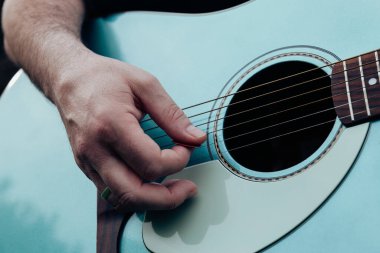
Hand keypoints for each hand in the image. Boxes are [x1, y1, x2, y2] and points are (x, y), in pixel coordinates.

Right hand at [53, 53, 205, 211]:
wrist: (69, 79)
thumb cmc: (105, 78)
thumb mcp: (145, 85)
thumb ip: (172, 114)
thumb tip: (196, 138)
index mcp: (111, 125)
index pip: (150, 164)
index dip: (178, 161)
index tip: (185, 147)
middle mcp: (94, 149)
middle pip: (133, 193)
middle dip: (167, 198)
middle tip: (188, 188)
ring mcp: (87, 161)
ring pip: (121, 199)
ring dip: (152, 201)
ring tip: (173, 190)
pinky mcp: (86, 166)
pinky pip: (111, 192)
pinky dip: (136, 193)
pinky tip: (151, 182)